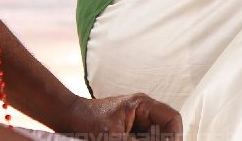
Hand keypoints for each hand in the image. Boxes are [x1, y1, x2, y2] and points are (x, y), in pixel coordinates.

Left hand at [63, 93, 181, 138]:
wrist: (66, 117)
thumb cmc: (87, 121)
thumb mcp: (114, 137)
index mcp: (143, 105)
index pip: (172, 119)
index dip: (175, 137)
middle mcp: (144, 112)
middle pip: (167, 131)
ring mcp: (137, 123)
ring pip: (156, 137)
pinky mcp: (129, 133)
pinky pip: (145, 139)